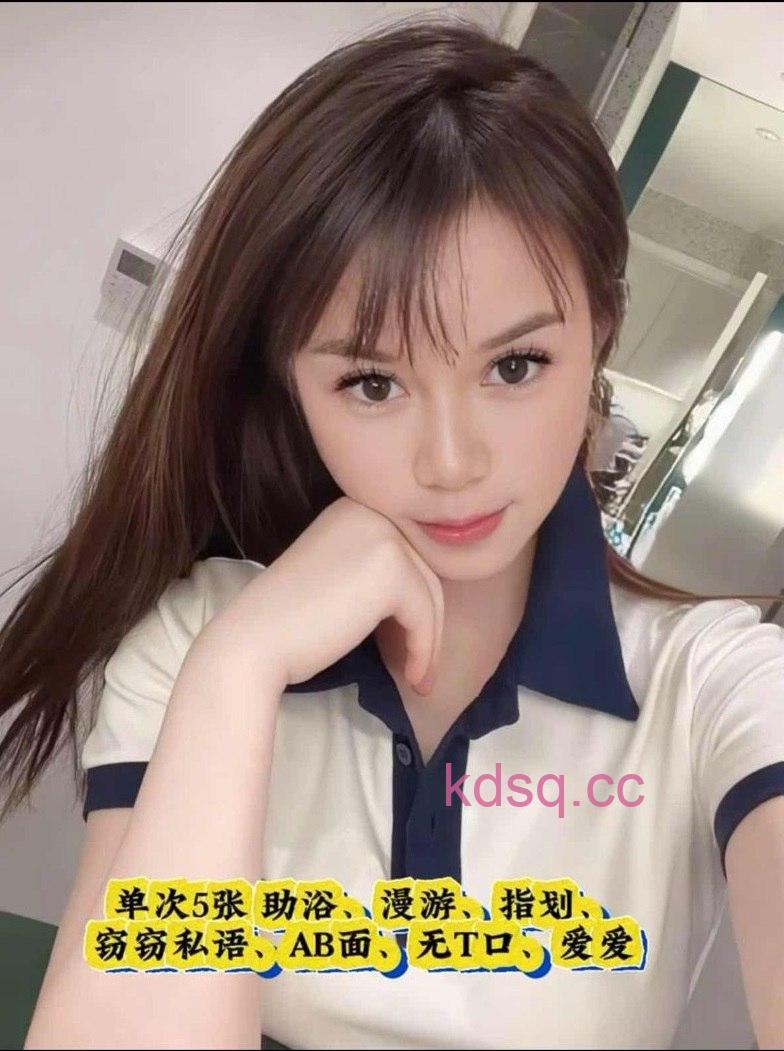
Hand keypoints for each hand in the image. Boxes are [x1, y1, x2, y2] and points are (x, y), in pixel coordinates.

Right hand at [211, 496, 443, 696]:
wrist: (256, 640)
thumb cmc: (290, 621)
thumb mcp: (340, 576)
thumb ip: (376, 571)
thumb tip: (429, 596)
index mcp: (356, 507)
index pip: (406, 555)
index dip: (415, 603)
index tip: (412, 644)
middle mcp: (372, 511)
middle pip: (424, 572)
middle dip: (427, 625)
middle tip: (421, 667)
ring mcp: (383, 536)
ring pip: (430, 594)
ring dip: (428, 642)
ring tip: (418, 679)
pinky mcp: (391, 568)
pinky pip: (425, 615)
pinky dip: (423, 650)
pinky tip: (413, 677)